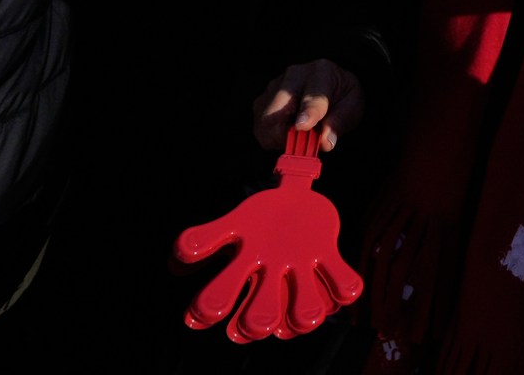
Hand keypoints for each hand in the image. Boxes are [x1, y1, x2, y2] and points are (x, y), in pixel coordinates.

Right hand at [175, 128, 364, 341]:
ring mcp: (301, 274)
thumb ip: (205, 238)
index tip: (206, 311)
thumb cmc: (259, 218)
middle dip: (259, 322)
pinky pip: (343, 286)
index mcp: (244, 279)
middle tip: (260, 319)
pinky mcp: (328, 259)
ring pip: (305, 312)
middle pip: (262, 320)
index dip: (214, 316)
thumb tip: (180, 259)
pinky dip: (343, 286)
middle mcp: (272, 286)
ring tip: (305, 304)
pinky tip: (334, 272)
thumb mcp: (232, 223)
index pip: (223, 310)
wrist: (299, 200)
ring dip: (305, 311)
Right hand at [252, 60, 364, 152]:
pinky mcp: (261, 102)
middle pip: (278, 110)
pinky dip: (273, 138)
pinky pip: (260, 129)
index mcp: (321, 72)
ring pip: (265, 122)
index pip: (313, 95)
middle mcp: (293, 75)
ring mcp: (273, 87)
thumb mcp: (352, 106)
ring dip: (280, 138)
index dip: (308, 112)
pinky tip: (289, 133)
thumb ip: (340, 122)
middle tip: (303, 145)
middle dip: (286, 134)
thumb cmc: (341, 96)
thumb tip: (325, 142)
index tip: (303, 126)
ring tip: (300, 135)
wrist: (329, 87)